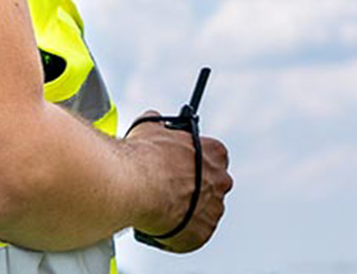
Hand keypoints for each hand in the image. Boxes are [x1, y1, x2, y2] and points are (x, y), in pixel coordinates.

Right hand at [124, 110, 232, 252]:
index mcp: (215, 153)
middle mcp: (221, 181)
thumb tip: (152, 120)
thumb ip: (158, 125)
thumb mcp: (150, 128)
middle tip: (168, 192)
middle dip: (193, 191)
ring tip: (162, 212)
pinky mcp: (203, 233)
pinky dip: (180, 235)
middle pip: (211, 187)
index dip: (193, 165)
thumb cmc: (145, 158)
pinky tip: (162, 227)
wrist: (136, 187)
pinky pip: (194, 236)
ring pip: (203, 213)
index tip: (179, 170)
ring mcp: (214, 208)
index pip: (213, 158)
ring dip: (187, 214)